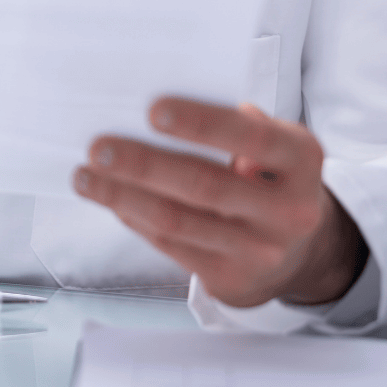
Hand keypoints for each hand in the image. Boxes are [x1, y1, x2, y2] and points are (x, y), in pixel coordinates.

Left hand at [73, 98, 367, 307]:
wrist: (301, 252)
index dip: (201, 123)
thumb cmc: (268, 176)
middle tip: (97, 148)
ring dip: (123, 197)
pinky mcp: (232, 278)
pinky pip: (170, 245)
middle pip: (205, 185)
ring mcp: (261, 250)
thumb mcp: (272, 144)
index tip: (151, 110)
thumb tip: (160, 109)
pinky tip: (110, 199)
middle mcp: (289, 209)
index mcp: (301, 159)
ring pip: (178, 221)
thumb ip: (233, 123)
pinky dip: (134, 218)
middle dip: (144, 165)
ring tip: (85, 177)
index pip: (251, 137)